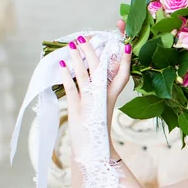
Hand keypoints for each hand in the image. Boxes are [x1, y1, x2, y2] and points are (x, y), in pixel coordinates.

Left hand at [59, 35, 130, 155]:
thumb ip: (101, 90)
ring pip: (85, 76)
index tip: (126, 45)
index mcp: (113, 97)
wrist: (93, 151)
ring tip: (72, 44)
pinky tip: (62, 64)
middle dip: (93, 51)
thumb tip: (94, 72)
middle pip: (101, 70)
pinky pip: (71, 89)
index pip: (123, 75)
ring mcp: (90, 103)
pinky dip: (66, 76)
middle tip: (86, 37)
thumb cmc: (97, 129)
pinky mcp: (77, 109)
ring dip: (78, 58)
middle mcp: (104, 98)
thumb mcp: (102, 107)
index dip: (126, 60)